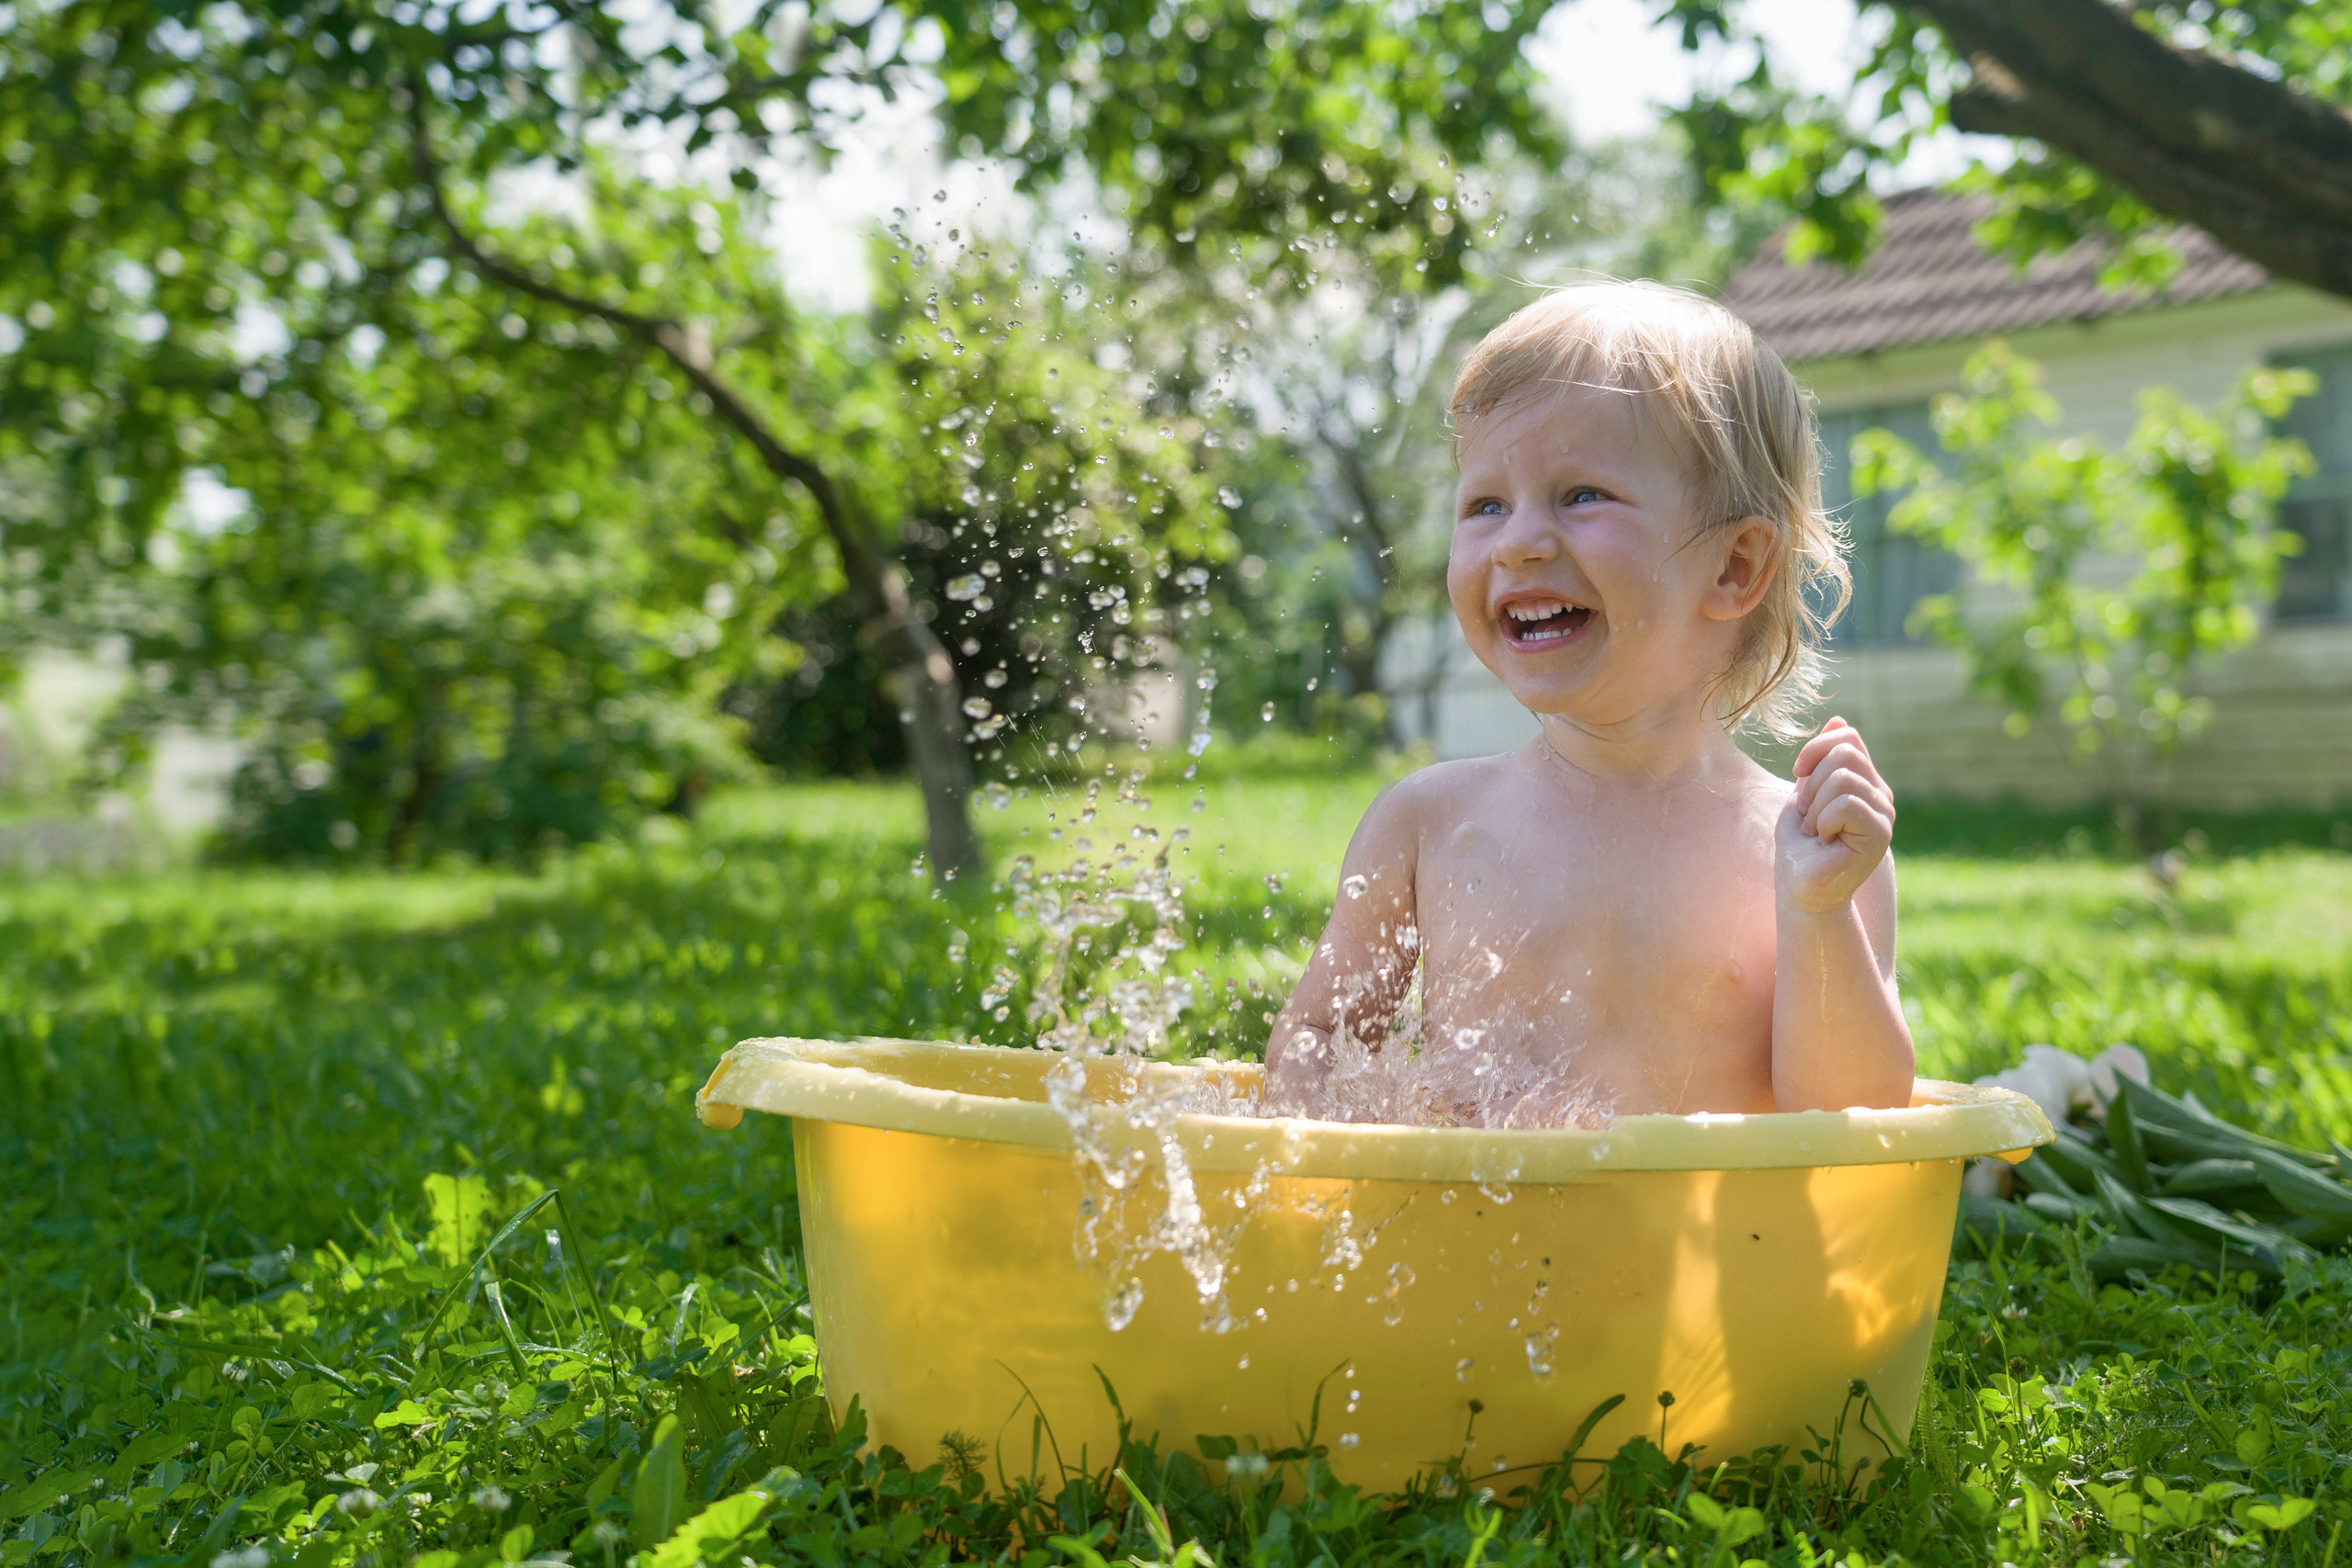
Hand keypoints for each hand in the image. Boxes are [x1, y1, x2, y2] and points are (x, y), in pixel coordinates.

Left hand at [1776, 717, 1894, 914]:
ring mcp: (1884, 814)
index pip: (1847, 737)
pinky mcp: (1881, 835)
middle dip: (1811, 784)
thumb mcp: (1805, 793)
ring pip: (1843, 778)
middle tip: (1809, 816)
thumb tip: (1839, 719)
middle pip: (1844, 753)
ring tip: (1817, 832)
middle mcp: (1880, 795)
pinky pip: (1846, 804)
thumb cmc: (1799, 846)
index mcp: (1865, 781)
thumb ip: (1822, 761)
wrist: (1799, 888)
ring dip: (1815, 807)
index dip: (1815, 750)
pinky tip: (1826, 842)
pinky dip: (1824, 821)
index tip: (1798, 775)